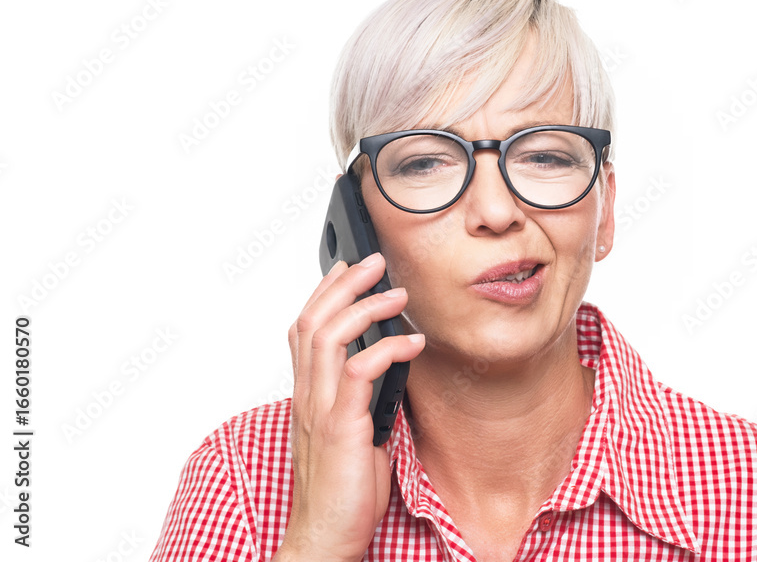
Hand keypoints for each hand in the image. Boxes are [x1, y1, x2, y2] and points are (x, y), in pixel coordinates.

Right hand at [273, 253, 423, 561]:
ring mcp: (321, 410)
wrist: (326, 536)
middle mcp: (308, 396)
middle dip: (344, 284)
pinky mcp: (341, 427)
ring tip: (399, 294)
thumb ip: (362, 398)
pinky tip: (413, 343)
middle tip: (375, 262)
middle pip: (312, 320)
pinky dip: (388, 350)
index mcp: (309, 395)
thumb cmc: (343, 489)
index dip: (323, 293)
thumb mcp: (354, 433)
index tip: (347, 267)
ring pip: (329, 336)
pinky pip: (359, 373)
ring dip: (366, 307)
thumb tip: (389, 367)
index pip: (304, 329)